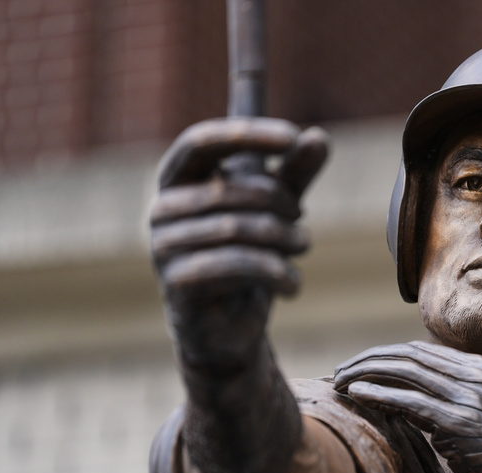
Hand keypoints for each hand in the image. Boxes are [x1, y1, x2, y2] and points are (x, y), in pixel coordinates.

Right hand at [150, 118, 327, 367]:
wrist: (232, 329)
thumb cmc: (250, 256)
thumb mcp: (279, 208)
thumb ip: (295, 172)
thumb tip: (319, 137)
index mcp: (178, 179)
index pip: (202, 140)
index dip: (247, 134)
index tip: (294, 135)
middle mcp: (162, 209)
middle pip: (230, 187)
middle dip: (279, 199)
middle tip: (301, 216)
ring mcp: (164, 247)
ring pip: (236, 228)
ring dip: (284, 236)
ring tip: (304, 245)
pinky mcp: (177, 283)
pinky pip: (234, 266)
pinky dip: (275, 272)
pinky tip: (294, 285)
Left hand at [333, 341, 481, 472]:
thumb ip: (460, 400)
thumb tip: (416, 402)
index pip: (422, 351)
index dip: (385, 355)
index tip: (360, 367)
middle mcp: (476, 376)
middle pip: (408, 355)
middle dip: (368, 360)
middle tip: (340, 371)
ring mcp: (468, 398)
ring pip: (404, 371)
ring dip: (365, 373)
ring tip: (339, 381)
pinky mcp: (458, 424)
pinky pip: (408, 401)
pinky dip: (378, 394)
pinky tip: (356, 394)